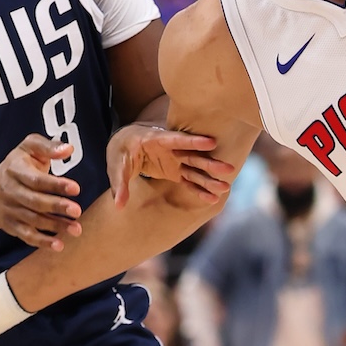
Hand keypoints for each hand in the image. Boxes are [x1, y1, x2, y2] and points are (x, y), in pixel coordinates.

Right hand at [0, 134, 82, 250]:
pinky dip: (42, 242)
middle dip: (56, 207)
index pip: (36, 180)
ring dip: (55, 226)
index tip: (76, 188)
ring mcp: (10, 210)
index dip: (56, 184)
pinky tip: (59, 245)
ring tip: (77, 230)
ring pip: (33, 220)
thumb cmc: (19, 165)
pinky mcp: (12, 226)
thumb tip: (68, 149)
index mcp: (15, 170)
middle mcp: (11, 191)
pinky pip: (26, 235)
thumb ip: (48, 147)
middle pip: (34, 201)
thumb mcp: (29, 148)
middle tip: (77, 211)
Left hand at [106, 125, 234, 208]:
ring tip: (226, 186)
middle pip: (193, 156)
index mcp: (156, 140)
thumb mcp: (116, 165)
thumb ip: (120, 184)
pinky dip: (200, 189)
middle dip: (211, 163)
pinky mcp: (176, 171)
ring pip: (196, 169)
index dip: (194, 142)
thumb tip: (119, 205)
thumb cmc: (120, 151)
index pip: (177, 140)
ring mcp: (176, 160)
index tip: (211, 142)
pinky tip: (213, 198)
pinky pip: (190, 181)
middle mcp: (172, 150)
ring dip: (210, 178)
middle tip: (229, 169)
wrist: (124, 145)